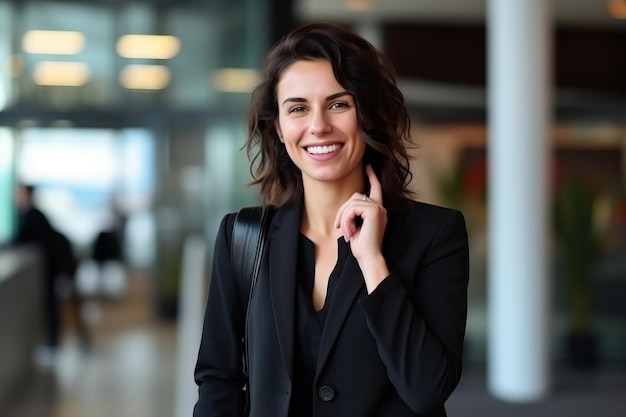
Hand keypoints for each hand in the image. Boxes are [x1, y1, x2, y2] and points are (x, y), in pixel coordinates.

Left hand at [334, 165, 388, 291]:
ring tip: (345, 232)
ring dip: (344, 217)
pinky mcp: (374, 211)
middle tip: (338, 227)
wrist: (369, 257)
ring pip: (352, 202)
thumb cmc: (362, 246)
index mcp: (378, 210)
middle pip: (355, 196)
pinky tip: (349, 232)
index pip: (376, 189)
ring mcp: (378, 208)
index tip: (368, 166)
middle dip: (343, 210)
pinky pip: (352, 209)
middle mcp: (380, 207)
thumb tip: (346, 208)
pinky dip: (346, 220)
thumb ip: (354, 214)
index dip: (372, 177)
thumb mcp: (355, 227)